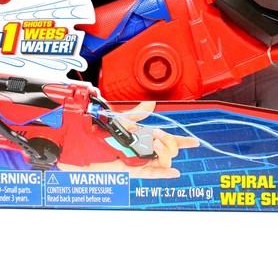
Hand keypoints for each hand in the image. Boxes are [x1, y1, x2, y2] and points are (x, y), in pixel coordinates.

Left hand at [59, 101, 199, 178]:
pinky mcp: (132, 170)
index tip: (193, 142)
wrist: (84, 145)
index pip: (167, 140)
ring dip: (165, 153)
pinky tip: (174, 171)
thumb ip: (138, 113)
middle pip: (169, 150)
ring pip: (163, 161)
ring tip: (156, 146)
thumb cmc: (101, 133)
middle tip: (159, 136)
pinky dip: (164, 173)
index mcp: (144, 137)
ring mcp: (140, 160)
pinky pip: (151, 174)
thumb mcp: (121, 120)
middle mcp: (144, 150)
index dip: (181, 141)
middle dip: (170, 142)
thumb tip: (151, 104)